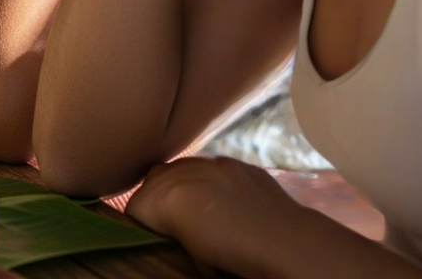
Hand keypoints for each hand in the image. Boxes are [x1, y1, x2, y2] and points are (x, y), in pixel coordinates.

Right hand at [124, 156, 315, 274]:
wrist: (287, 242)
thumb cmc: (232, 257)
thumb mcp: (189, 253)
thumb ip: (168, 233)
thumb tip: (169, 232)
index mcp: (163, 198)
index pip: (134, 207)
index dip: (142, 224)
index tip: (157, 238)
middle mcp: (182, 172)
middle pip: (152, 181)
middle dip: (158, 200)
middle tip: (174, 225)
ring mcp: (212, 163)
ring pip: (181, 169)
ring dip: (183, 186)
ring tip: (199, 210)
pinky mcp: (236, 163)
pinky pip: (212, 168)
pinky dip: (211, 182)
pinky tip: (226, 202)